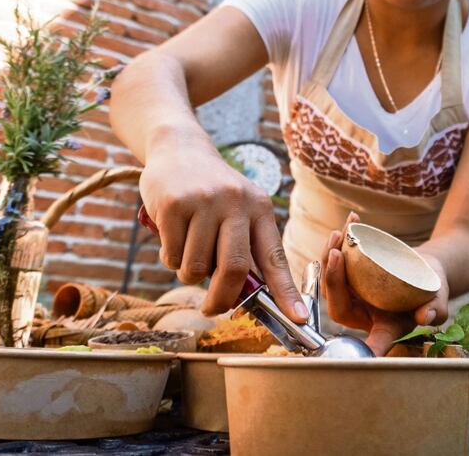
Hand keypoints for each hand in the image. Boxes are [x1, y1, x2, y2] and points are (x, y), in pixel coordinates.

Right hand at [139, 140, 305, 322]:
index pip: (275, 257)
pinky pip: (172, 255)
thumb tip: (247, 298)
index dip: (286, 292)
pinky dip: (170, 257)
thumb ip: (245, 249)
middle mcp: (236, 202)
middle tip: (212, 308)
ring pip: (196, 268)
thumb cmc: (212, 194)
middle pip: (234, 269)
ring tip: (188, 251)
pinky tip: (172, 234)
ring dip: (188, 273)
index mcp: (259, 208)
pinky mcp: (173, 204)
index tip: (298, 319)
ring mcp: (203, 202)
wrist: (179, 149)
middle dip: (221, 299)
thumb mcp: (238, 211)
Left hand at [321, 214, 449, 355]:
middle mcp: (361, 310)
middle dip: (332, 277)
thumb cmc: (431, 291)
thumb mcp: (437, 301)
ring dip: (331, 254)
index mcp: (381, 326)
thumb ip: (435, 311)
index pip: (369, 340)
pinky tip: (352, 219)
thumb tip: (427, 316)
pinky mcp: (350, 271)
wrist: (426, 270)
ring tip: (340, 233)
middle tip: (337, 253)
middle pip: (337, 300)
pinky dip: (344, 237)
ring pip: (332, 276)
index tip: (357, 349)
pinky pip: (339, 256)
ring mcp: (352, 291)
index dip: (364, 344)